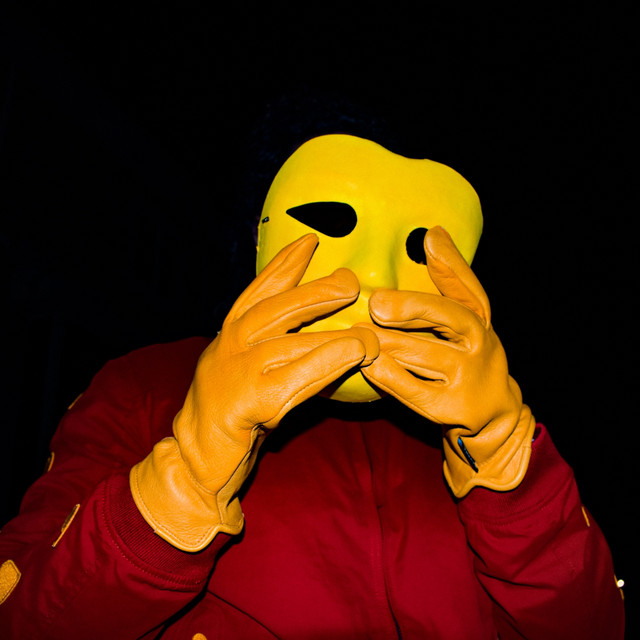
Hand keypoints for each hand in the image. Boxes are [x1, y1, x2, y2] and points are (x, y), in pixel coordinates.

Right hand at [131, 234, 378, 549]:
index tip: (309, 241)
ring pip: (291, 342)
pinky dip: (328, 363)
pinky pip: (297, 377)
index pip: (258, 290)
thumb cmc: (228, 411)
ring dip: (333, 334)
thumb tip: (316, 328)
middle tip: (349, 281)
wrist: (195, 457)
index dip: (284, 264)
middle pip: (276, 308)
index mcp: (230, 334)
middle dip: (315, 292)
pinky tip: (354, 354)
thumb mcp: (243, 367)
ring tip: (368, 331)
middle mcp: (231, 345)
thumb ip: (270, 345)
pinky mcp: (251, 401)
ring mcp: (238, 371)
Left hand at [359, 226, 534, 496]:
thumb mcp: (467, 317)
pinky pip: (414, 390)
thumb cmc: (468, 354)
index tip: (429, 240)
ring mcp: (469, 379)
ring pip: (425, 355)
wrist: (492, 415)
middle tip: (377, 304)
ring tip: (359, 332)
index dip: (450, 263)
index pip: (468, 287)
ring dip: (389, 342)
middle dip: (413, 308)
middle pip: (450, 318)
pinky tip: (369, 365)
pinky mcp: (451, 409)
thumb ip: (450, 278)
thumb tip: (433, 233)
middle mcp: (481, 345)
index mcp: (480, 318)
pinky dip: (390, 376)